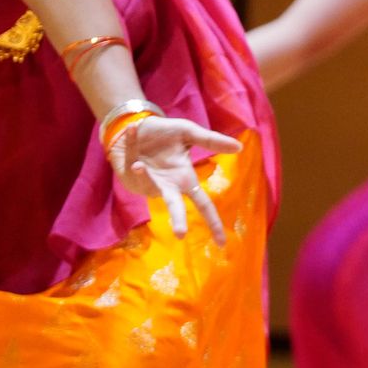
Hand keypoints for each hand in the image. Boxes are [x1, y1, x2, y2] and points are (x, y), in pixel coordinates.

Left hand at [107, 116, 243, 246]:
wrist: (133, 124)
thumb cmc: (164, 133)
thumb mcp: (189, 133)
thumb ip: (211, 141)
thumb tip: (240, 147)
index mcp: (184, 179)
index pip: (203, 204)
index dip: (212, 222)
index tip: (222, 243)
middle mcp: (167, 186)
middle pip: (175, 205)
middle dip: (178, 218)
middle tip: (180, 234)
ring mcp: (146, 183)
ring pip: (146, 183)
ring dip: (143, 175)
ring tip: (138, 165)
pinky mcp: (127, 175)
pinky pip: (129, 160)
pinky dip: (131, 143)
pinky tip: (133, 130)